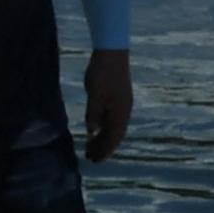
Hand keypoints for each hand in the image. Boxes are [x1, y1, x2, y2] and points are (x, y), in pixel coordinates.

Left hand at [82, 49, 133, 164]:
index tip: (95, 160)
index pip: (114, 137)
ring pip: (113, 126)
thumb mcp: (95, 95)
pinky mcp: (118, 97)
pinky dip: (103, 126)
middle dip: (103, 147)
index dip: (105, 150)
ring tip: (90, 145)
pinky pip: (111, 118)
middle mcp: (124, 111)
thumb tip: (91, 131)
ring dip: (103, 137)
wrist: (112, 52)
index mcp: (121, 113)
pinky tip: (94, 128)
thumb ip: (93, 114)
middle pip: (114, 134)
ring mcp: (122, 104)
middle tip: (89, 157)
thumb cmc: (103, 74)